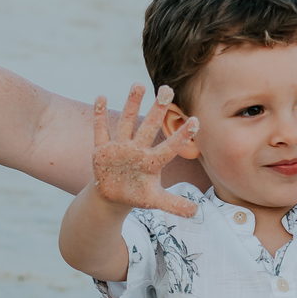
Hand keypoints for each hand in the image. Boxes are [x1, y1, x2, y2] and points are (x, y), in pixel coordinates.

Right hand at [92, 83, 199, 217]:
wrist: (113, 195)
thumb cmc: (137, 194)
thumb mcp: (155, 201)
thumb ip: (174, 204)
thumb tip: (197, 212)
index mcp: (152, 162)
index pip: (170, 147)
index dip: (182, 136)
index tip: (196, 121)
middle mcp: (138, 150)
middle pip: (149, 127)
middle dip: (157, 109)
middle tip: (167, 89)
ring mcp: (120, 148)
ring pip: (126, 122)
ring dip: (131, 104)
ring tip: (139, 84)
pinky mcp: (103, 150)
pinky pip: (100, 130)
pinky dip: (99, 115)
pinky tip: (101, 97)